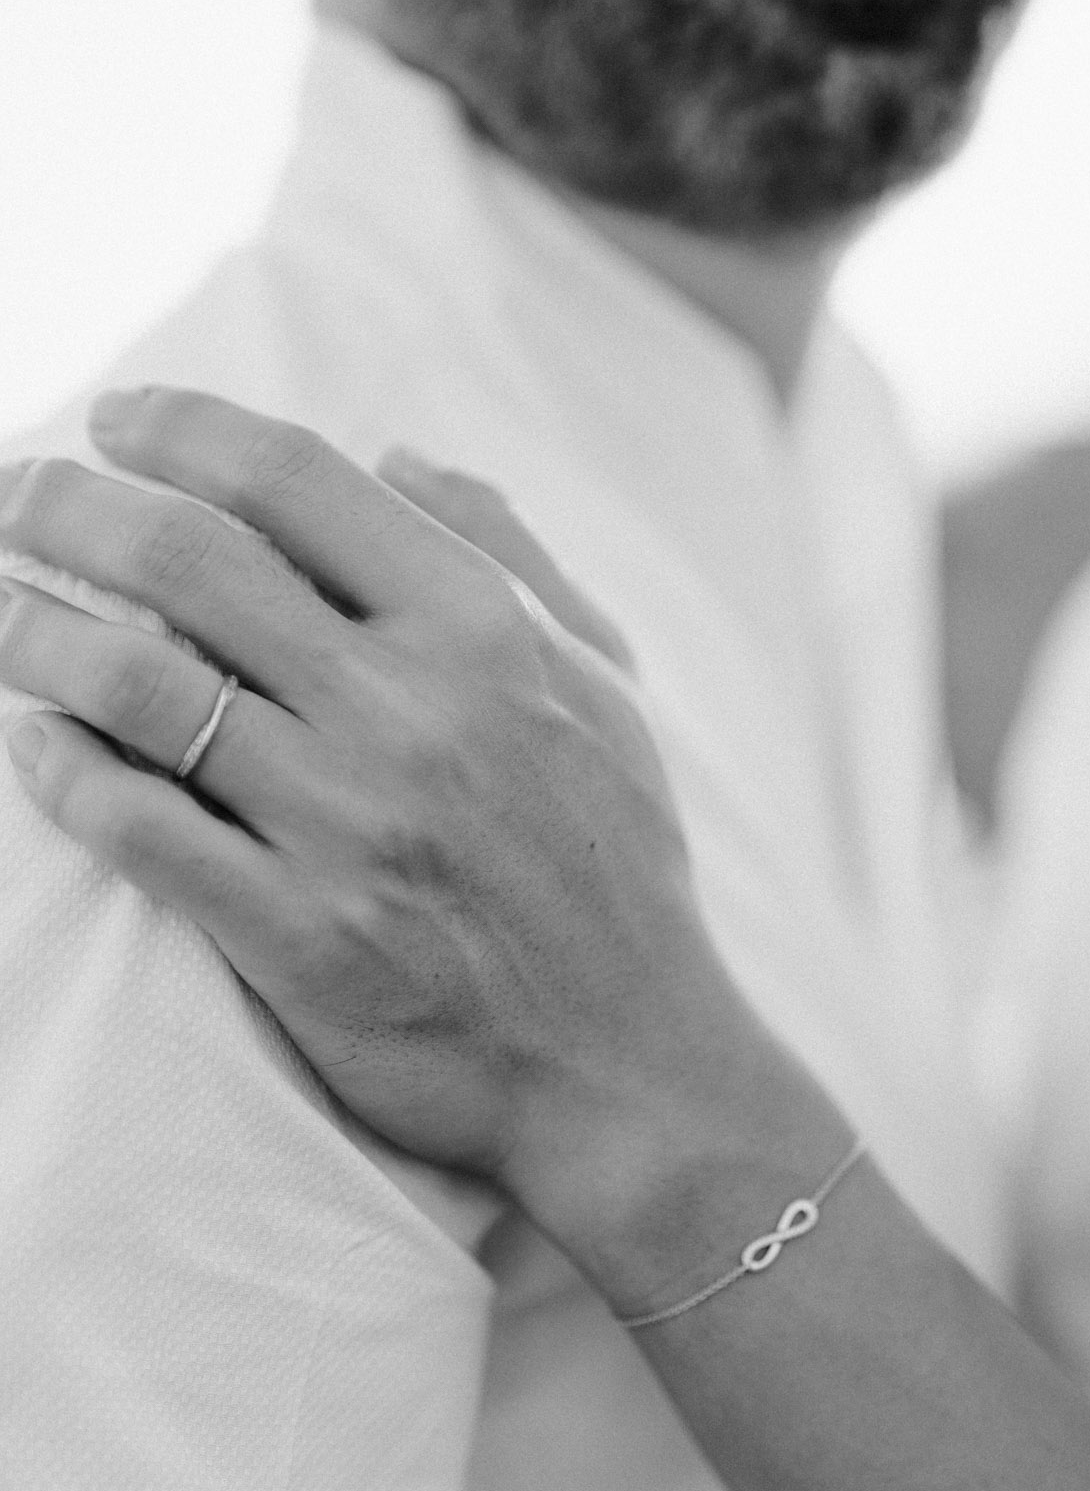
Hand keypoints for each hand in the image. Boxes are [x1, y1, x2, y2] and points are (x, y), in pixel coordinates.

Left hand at [0, 389, 767, 1286]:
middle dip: (67, 506)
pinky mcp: (300, 937)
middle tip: (17, 495)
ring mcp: (350, 828)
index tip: (117, 422)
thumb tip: (395, 454)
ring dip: (34, 629)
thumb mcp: (604, 687)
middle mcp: (411, 713)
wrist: (629, 1069)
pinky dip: (62, 770)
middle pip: (187, 559)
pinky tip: (34, 743)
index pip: (294, 477)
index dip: (179, 427)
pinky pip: (138, 828)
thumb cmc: (614, 867)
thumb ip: (508, 556)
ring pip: (136, 687)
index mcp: (485, 632)